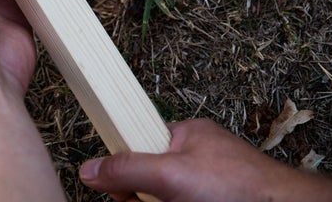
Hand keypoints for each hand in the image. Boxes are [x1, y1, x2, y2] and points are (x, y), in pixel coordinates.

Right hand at [79, 118, 331, 201]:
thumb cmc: (241, 187)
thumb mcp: (171, 175)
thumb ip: (128, 170)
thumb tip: (90, 170)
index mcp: (186, 136)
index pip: (139, 144)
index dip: (127, 171)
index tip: (119, 190)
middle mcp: (197, 158)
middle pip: (151, 179)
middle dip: (146, 198)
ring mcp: (209, 185)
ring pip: (167, 197)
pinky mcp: (217, 201)